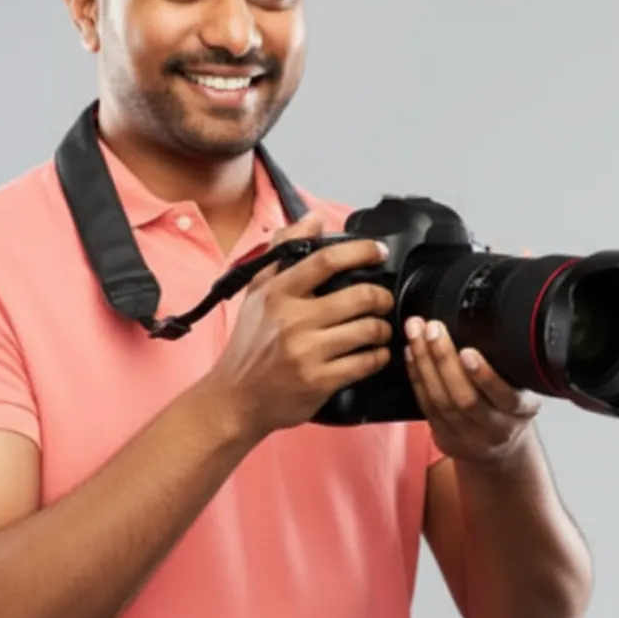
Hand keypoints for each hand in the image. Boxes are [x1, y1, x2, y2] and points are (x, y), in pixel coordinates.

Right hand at [207, 212, 394, 440]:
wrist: (235, 398)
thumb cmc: (248, 346)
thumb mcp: (256, 293)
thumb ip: (282, 251)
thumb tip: (312, 219)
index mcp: (277, 294)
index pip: (326, 260)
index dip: (360, 251)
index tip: (378, 252)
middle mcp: (292, 321)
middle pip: (359, 297)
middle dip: (382, 297)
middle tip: (383, 301)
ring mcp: (307, 353)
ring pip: (369, 330)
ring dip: (383, 329)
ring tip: (379, 329)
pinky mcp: (320, 381)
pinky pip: (366, 362)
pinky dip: (378, 356)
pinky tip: (374, 353)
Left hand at [404, 316, 540, 464]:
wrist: (502, 451)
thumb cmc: (512, 412)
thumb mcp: (526, 391)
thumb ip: (512, 369)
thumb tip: (489, 325)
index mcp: (519, 414)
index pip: (505, 398)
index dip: (485, 376)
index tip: (469, 351)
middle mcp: (494, 429)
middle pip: (463, 398)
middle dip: (444, 360)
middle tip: (433, 328)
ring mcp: (467, 437)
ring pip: (439, 401)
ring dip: (424, 362)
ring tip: (417, 333)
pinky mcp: (444, 437)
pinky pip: (425, 405)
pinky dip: (416, 375)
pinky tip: (411, 352)